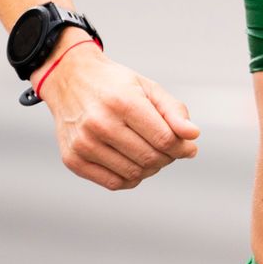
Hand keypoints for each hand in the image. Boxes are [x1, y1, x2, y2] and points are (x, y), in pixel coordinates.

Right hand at [39, 43, 200, 190]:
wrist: (69, 80)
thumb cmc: (115, 85)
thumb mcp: (148, 87)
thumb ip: (174, 111)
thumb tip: (192, 136)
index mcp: (123, 102)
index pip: (164, 139)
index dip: (182, 148)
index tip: (189, 148)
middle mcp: (100, 123)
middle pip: (150, 158)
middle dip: (168, 157)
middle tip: (169, 149)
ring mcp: (84, 144)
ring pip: (134, 173)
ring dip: (151, 168)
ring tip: (151, 153)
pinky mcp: (73, 160)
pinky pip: (113, 183)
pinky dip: (131, 178)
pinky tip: (134, 163)